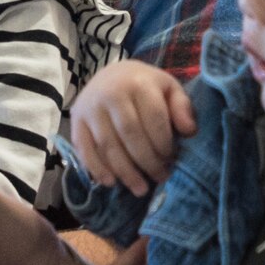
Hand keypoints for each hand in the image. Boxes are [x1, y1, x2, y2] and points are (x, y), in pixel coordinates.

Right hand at [69, 60, 195, 195]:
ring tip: (141, 189)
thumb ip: (182, 107)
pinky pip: (85, 149)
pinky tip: (111, 183)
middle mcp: (110, 93)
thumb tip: (189, 132)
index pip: (154, 118)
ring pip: (108, 145)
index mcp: (138, 83)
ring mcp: (90, 107)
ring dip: (125, 172)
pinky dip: (97, 169)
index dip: (164, 144)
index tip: (172, 160)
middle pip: (130, 134)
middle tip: (160, 178)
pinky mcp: (76, 121)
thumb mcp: (168, 88)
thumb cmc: (145, 86)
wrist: (110, 75)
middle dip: (147, 162)